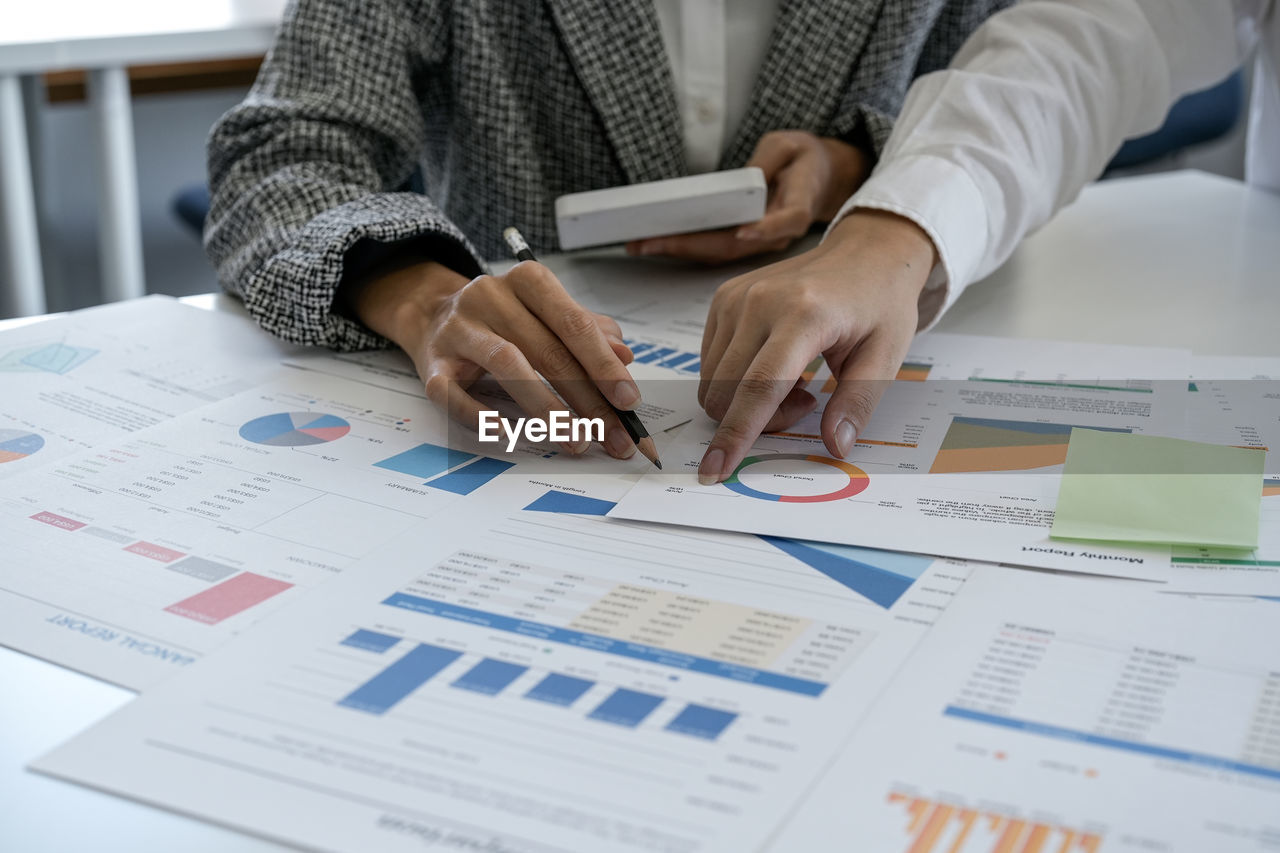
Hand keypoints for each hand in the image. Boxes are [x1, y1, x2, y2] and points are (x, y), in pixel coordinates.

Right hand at [340, 258, 642, 458]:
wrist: (432, 313)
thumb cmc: (503, 319)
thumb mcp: (547, 314)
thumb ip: (587, 331)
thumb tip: (624, 356)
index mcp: (528, 281)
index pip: (574, 324)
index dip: (604, 365)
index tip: (629, 401)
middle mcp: (491, 297)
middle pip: (547, 350)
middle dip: (587, 399)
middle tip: (612, 436)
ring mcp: (459, 328)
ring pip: (507, 365)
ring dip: (546, 407)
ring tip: (575, 439)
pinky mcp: (432, 362)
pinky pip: (453, 392)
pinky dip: (480, 415)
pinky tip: (509, 433)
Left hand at [624, 130, 869, 263]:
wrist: (820, 178)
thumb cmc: (803, 159)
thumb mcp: (790, 145)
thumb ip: (769, 160)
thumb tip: (745, 178)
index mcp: (797, 207)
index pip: (786, 221)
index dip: (765, 228)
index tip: (743, 230)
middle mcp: (776, 232)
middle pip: (733, 244)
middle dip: (688, 245)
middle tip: (648, 242)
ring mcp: (759, 241)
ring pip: (718, 252)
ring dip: (677, 250)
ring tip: (640, 245)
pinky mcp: (744, 241)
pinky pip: (713, 249)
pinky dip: (684, 246)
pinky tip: (656, 242)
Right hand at [695, 209, 937, 483]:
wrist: (866, 252)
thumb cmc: (879, 303)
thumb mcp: (886, 355)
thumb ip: (857, 403)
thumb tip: (835, 446)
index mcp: (804, 315)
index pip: (758, 386)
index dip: (737, 434)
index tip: (716, 469)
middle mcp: (760, 302)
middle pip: (727, 391)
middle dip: (757, 419)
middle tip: (805, 402)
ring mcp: (736, 298)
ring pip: (713, 381)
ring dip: (746, 400)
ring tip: (794, 380)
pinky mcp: (723, 299)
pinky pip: (710, 362)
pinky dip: (736, 378)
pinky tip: (775, 363)